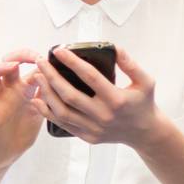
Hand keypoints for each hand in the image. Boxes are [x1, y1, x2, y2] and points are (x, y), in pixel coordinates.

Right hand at [0, 49, 44, 169]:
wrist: (8, 154)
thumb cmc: (24, 134)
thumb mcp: (43, 113)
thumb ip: (49, 98)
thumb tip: (62, 82)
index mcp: (27, 90)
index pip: (30, 67)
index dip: (34, 58)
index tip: (42, 58)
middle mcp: (11, 91)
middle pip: (10, 65)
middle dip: (16, 57)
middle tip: (23, 58)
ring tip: (9, 67)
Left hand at [30, 46, 160, 147]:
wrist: (144, 132)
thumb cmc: (143, 103)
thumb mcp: (145, 81)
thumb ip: (130, 63)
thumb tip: (114, 47)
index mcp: (117, 99)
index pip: (90, 77)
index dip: (72, 62)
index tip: (59, 51)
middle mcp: (103, 115)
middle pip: (70, 95)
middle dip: (51, 76)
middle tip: (41, 62)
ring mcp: (94, 128)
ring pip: (62, 112)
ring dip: (46, 93)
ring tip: (37, 77)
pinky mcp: (87, 136)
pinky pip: (63, 124)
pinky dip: (48, 112)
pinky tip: (38, 99)